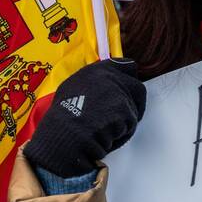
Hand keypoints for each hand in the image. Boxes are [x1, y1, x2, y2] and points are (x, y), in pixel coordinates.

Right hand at [23, 58, 146, 176]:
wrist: (67, 131)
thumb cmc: (63, 114)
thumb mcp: (73, 86)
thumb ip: (93, 82)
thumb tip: (101, 85)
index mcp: (99, 69)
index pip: (127, 66)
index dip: (129, 79)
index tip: (129, 88)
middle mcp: (113, 78)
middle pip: (137, 88)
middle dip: (136, 102)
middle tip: (125, 115)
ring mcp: (121, 95)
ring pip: (134, 109)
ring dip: (125, 121)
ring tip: (106, 129)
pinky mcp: (126, 112)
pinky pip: (130, 125)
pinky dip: (122, 134)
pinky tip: (106, 135)